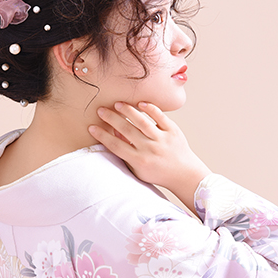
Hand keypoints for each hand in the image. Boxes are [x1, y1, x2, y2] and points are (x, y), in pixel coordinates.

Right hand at [88, 102, 210, 213]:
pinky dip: (150, 109)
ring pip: (142, 121)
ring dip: (128, 111)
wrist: (184, 174)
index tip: (92, 127)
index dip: (102, 135)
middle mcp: (150, 149)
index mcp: (139, 161)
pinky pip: (160, 117)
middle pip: (126, 130)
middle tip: (101, 110)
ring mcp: (162, 139)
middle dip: (111, 118)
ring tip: (117, 104)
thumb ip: (125, 155)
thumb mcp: (139, 169)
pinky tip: (140, 103)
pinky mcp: (173, 131)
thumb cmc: (158, 173)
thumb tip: (113, 136)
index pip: (116, 145)